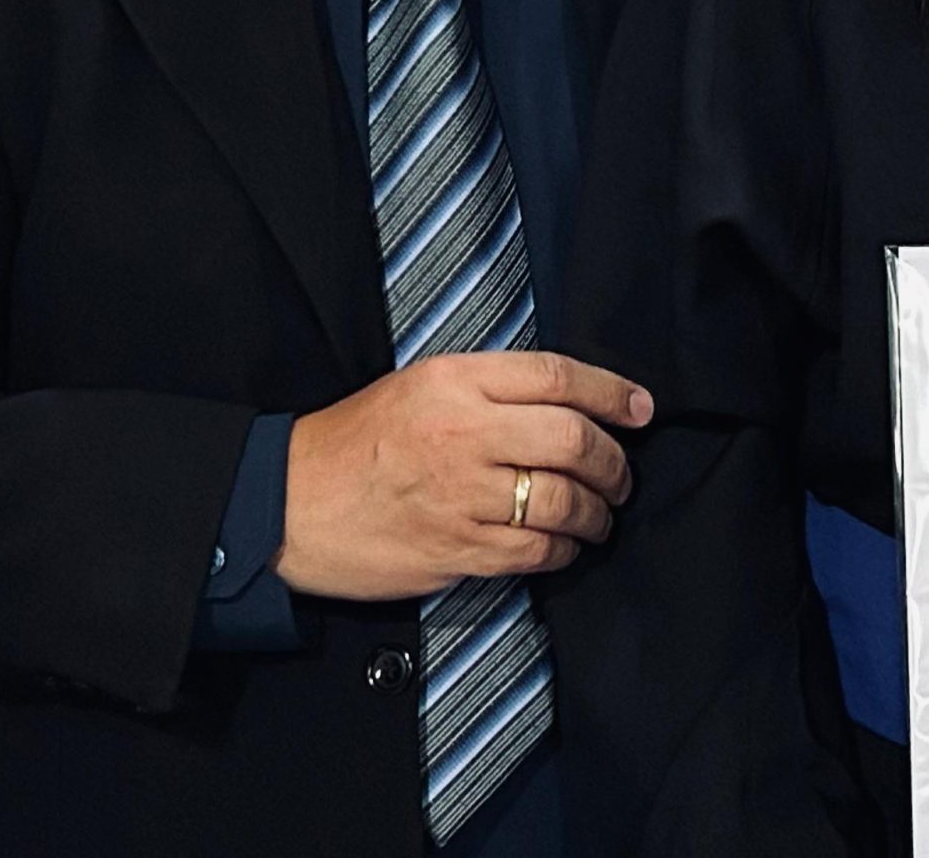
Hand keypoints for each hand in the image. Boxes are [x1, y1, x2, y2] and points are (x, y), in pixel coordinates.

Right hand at [276, 349, 652, 601]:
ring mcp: (461, 493)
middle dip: (614, 462)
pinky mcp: (455, 548)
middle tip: (622, 476)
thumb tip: (566, 404)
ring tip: (600, 516)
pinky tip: (566, 547)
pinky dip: (564, 550)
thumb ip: (488, 388)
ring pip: (563, 500)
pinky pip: (535, 551)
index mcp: (455, 379)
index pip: (557, 376)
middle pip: (573, 439)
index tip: (641, 409)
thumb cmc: (356, 442)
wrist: (288, 503)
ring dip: (596, 512)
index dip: (612, 392)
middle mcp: (463, 430)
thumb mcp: (418, 386)